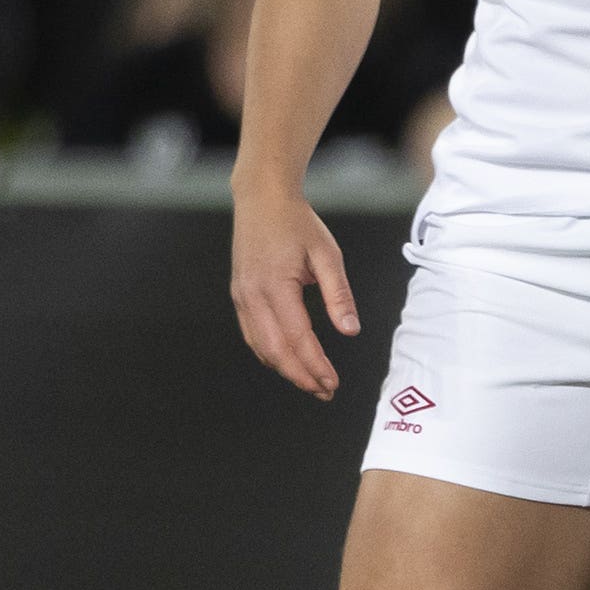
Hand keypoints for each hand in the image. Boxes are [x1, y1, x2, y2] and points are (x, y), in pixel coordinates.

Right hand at [230, 180, 361, 397]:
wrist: (262, 199)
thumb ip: (339, 295)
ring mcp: (241, 297)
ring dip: (286, 369)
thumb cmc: (297, 223)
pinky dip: (270, 354)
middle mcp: (252, 295)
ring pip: (261, 347)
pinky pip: (252, 334)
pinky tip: (289, 360)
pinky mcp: (239, 295)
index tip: (333, 383)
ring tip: (311, 382)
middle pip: (275, 351)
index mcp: (275, 285)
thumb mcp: (327, 254)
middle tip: (325, 391)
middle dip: (301, 376)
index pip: (297, 338)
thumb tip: (350, 331)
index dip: (315, 365)